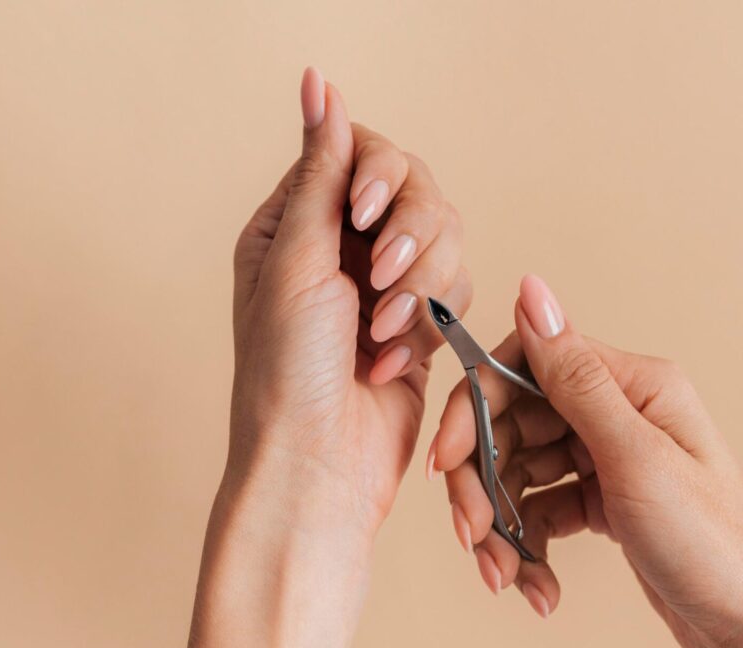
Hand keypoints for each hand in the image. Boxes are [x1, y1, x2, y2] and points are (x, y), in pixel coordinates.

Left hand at [173, 68, 467, 647]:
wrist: (318, 467)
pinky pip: (456, 291)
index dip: (378, 176)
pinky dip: (429, 326)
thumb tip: (319, 85)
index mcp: (296, 223)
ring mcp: (384, 286)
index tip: (364, 215)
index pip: (359, 153)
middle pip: (417, 191)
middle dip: (407, 241)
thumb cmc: (286, 376)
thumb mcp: (294, 262)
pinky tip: (393, 363)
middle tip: (376, 281)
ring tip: (381, 336)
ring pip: (447, 240)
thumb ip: (319, 172)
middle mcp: (342, 247)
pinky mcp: (421, 323)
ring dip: (420, 289)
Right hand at [431, 275, 742, 647]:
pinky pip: (542, 510)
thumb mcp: (636, 457)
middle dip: (483, 482)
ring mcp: (610, 459)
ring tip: (505, 577)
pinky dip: (529, 548)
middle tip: (471, 534)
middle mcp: (619, 414)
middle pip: (514, 425)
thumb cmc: (716, 545)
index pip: (526, 366)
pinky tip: (538, 587)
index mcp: (634, 385)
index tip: (445, 459)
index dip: (475, 408)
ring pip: (521, 473)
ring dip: (501, 525)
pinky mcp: (605, 503)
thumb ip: (575, 376)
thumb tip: (532, 289)